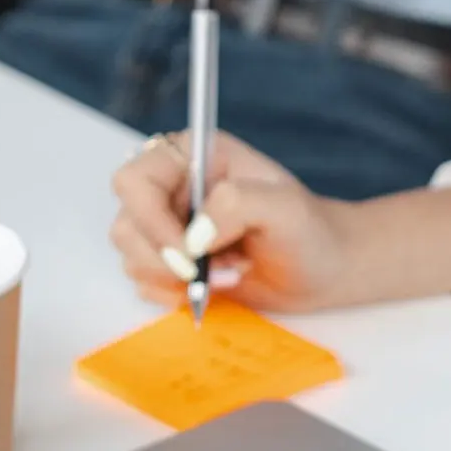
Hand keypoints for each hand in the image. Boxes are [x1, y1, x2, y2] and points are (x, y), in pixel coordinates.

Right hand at [109, 131, 354, 312]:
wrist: (324, 268)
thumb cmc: (310, 230)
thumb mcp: (284, 207)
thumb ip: (238, 204)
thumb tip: (194, 235)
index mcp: (193, 156)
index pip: (134, 181)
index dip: (151, 221)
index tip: (190, 252)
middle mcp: (173, 188)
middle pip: (126, 226)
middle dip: (169, 260)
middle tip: (219, 270)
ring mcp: (169, 226)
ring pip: (132, 258)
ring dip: (180, 278)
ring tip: (230, 273)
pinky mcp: (172, 262)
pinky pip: (146, 283)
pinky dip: (179, 293)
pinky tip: (220, 285)